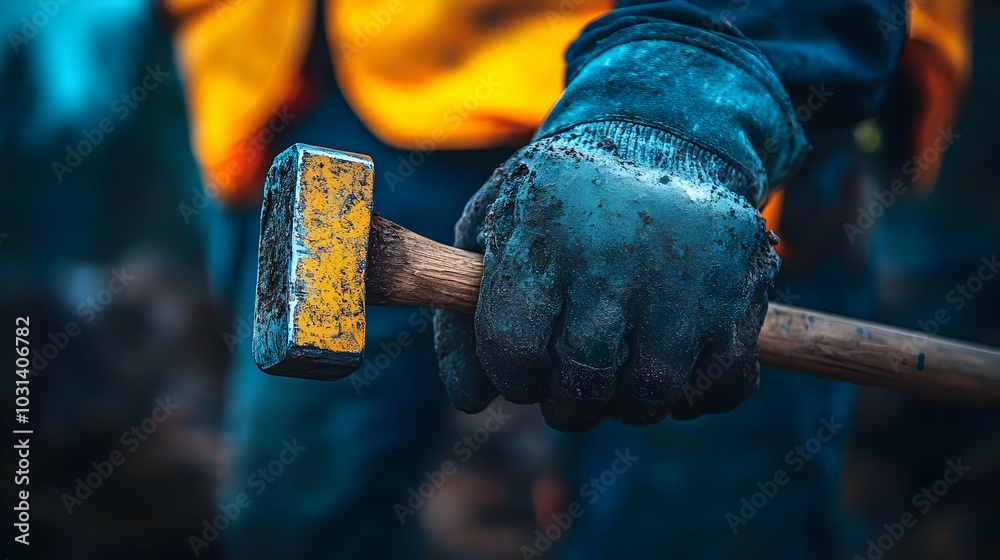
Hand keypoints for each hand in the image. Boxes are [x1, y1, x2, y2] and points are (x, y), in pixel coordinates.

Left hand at [435, 122, 780, 430]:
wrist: (661, 135)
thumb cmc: (559, 199)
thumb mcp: (490, 229)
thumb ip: (461, 316)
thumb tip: (471, 401)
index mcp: (541, 236)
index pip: (515, 354)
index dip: (513, 376)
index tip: (522, 364)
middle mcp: (615, 257)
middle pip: (583, 385)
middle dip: (567, 400)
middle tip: (569, 382)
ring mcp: (686, 278)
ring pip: (651, 394)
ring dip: (627, 401)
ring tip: (617, 370)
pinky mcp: (741, 293)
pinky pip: (721, 387)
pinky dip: (694, 394)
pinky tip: (671, 361)